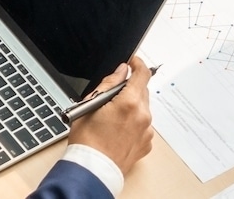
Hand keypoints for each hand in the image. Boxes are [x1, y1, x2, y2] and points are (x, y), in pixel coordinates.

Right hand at [68, 58, 154, 176]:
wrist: (91, 170)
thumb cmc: (87, 141)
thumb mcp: (90, 106)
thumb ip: (108, 84)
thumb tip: (121, 71)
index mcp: (129, 103)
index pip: (142, 74)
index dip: (137, 64)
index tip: (132, 63)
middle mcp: (143, 115)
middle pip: (142, 91)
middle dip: (130, 88)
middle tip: (112, 96)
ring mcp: (146, 131)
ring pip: (143, 109)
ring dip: (132, 107)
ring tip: (112, 117)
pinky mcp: (146, 143)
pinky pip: (143, 125)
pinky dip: (134, 123)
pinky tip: (118, 130)